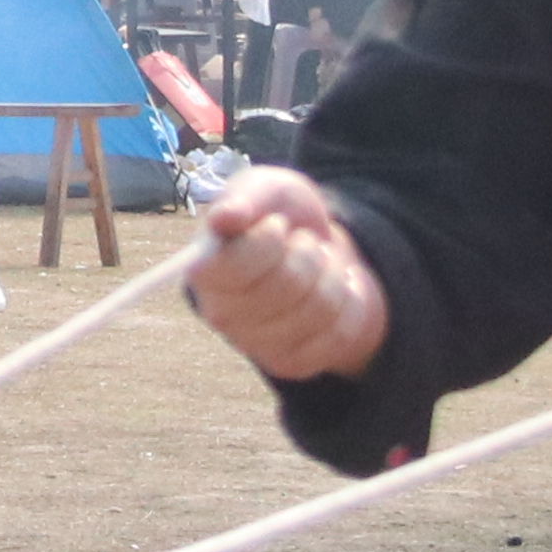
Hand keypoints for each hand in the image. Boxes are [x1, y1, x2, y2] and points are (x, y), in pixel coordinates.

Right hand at [193, 167, 385, 381]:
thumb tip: (223, 217)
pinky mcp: (291, 363)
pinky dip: (347, 303)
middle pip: (286, 284)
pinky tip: (331, 294)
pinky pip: (338, 332)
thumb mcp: (268, 188)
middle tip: (301, 245)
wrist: (321, 251)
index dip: (267, 241)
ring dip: (330, 275)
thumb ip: (246, 197)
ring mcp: (256, 344)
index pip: (234, 265)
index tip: (277, 226)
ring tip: (317, 267)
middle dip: (307, 253)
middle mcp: (221, 314)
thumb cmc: (282, 217)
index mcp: (205, 271)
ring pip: (318, 307)